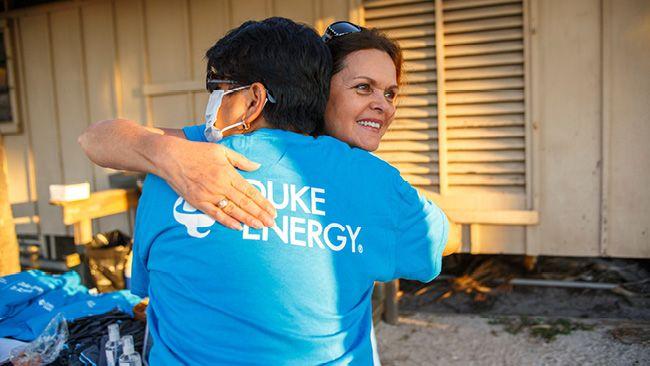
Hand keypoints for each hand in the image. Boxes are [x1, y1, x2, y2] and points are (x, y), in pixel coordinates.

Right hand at [156, 137, 275, 229]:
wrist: (171, 157)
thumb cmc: (197, 151)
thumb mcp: (222, 150)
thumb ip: (241, 160)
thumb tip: (258, 166)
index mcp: (228, 173)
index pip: (250, 191)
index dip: (263, 203)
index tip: (273, 211)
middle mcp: (221, 186)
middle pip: (244, 203)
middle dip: (260, 214)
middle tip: (272, 224)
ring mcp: (209, 195)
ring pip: (232, 211)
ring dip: (247, 220)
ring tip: (260, 227)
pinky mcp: (198, 202)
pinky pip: (215, 214)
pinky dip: (227, 221)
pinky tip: (238, 227)